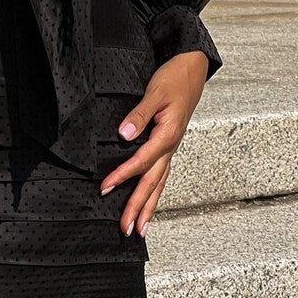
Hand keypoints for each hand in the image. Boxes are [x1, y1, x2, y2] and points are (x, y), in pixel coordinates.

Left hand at [99, 50, 209, 236]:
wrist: (192, 69)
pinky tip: (150, 203)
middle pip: (152, 182)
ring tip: (139, 228)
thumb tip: (124, 134)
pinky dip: (155, 192)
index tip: (106, 187)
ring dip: (149, 206)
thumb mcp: (155, 92)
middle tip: (126, 228)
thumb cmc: (175, 79)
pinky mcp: (169, 144)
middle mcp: (170, 146)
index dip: (123, 175)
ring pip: (159, 183)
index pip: (142, 161)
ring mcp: (171, 147)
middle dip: (138, 206)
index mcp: (167, 135)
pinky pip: (162, 174)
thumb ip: (139, 114)